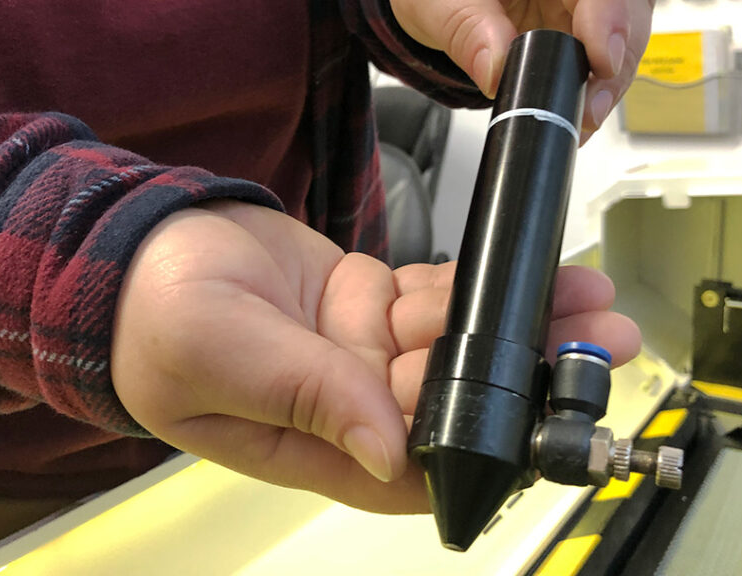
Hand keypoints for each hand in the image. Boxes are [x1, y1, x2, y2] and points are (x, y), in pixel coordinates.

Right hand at [111, 200, 639, 512]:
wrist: (144, 249)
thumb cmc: (156, 320)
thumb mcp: (224, 360)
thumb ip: (309, 398)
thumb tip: (388, 447)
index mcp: (314, 445)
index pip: (413, 468)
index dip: (484, 448)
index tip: (546, 418)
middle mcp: (349, 407)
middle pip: (457, 405)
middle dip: (529, 377)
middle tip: (597, 346)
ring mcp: (365, 355)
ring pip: (460, 348)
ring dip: (522, 327)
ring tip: (587, 305)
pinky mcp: (371, 306)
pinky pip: (437, 301)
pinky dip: (482, 289)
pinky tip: (530, 276)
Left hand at [391, 0, 654, 141]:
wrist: (433, 5)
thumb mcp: (440, 6)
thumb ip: (468, 31)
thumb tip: (496, 70)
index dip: (612, 19)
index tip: (603, 59)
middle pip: (627, 10)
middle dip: (619, 60)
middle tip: (591, 107)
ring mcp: (581, 7)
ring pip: (623, 40)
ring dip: (609, 84)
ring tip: (582, 120)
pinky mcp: (579, 35)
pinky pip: (601, 63)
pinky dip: (592, 93)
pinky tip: (578, 119)